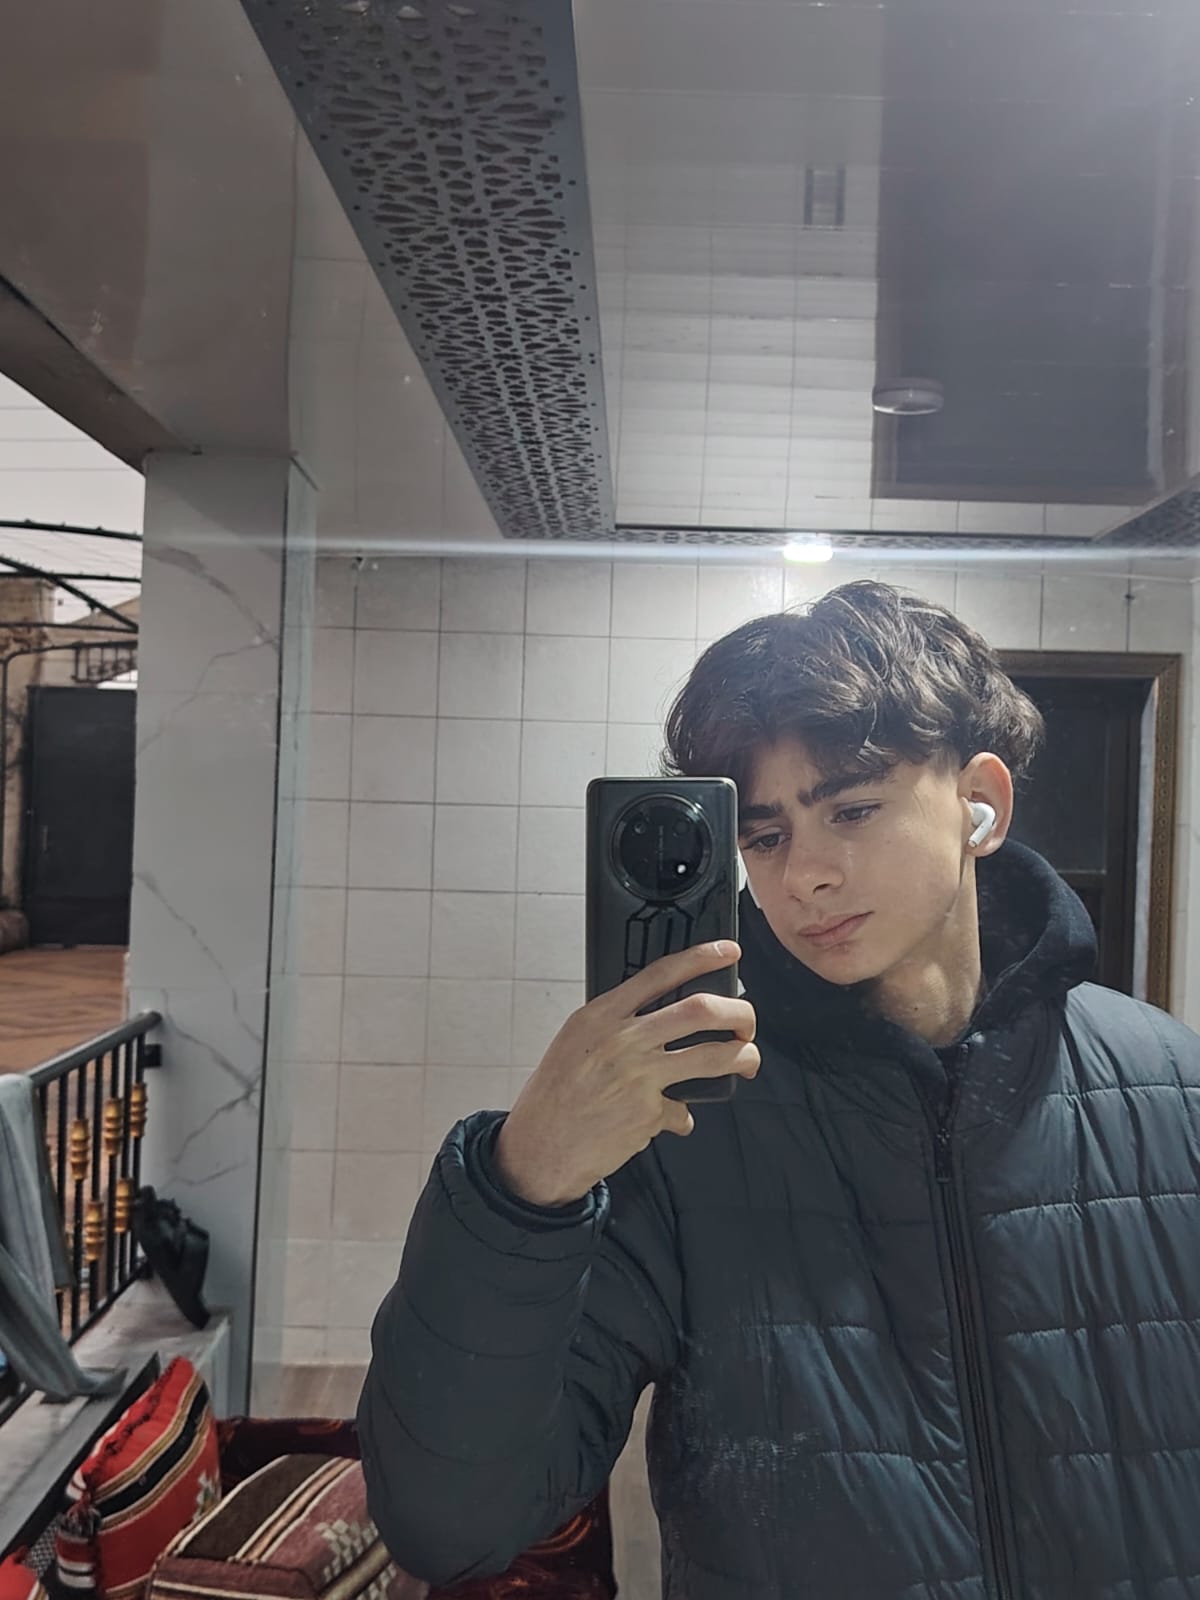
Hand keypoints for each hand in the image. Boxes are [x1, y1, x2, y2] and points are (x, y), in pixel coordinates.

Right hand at [495, 942, 758, 1207]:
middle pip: (700, 1010)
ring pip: (712, 1056)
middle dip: (739, 1012)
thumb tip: (663, 1018)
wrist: (538, 1147)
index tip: (727, 951)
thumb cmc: (555, 1094)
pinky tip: (674, 1119)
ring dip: (743, 1057)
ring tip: (748, 1060)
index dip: (700, 957)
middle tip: (748, 1022)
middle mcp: (622, 1040)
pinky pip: (684, 1110)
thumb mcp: (576, 1042)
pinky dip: (683, 1116)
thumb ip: (616, 1025)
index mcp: (601, 1015)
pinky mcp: (649, 1114)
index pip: (659, 973)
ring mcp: (639, 1077)